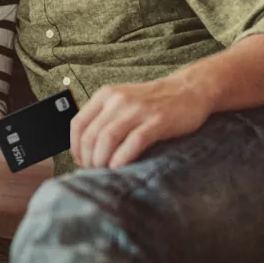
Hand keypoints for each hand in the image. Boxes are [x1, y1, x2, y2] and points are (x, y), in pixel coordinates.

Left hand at [70, 78, 213, 168]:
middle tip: (93, 172)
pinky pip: (133, 142)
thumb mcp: (121, 101)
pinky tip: (119, 168)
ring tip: (104, 172)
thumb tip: (84, 148)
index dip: (75, 147)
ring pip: (107, 138)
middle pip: (91, 134)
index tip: (80, 161)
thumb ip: (103, 117)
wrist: (188, 90)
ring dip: (101, 160)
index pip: (78, 123)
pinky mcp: (157, 121)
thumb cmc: (152, 102)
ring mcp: (138, 110)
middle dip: (88, 158)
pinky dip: (122, 158)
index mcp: (105, 95)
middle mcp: (118, 100)